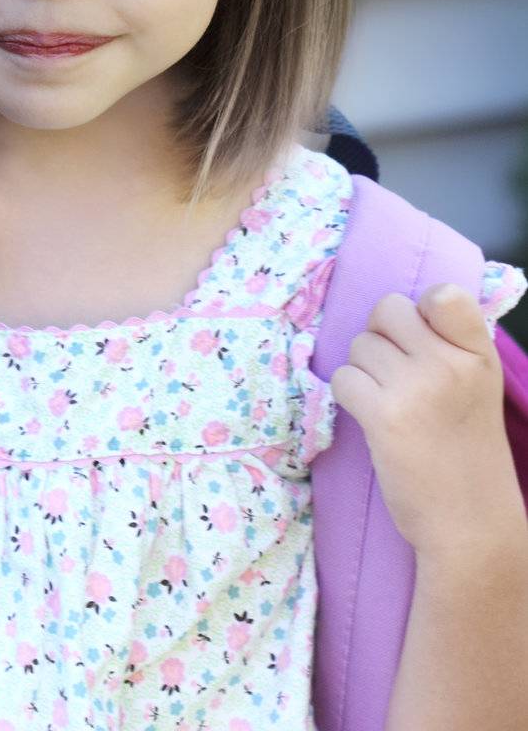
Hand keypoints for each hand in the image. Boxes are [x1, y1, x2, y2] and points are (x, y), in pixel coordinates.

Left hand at [329, 283, 518, 560]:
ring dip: (363, 371)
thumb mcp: (478, 388)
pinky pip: (342, 378)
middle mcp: (449, 364)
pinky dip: (348, 397)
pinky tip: (372, 420)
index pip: (444, 294)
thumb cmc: (468, 454)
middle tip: (396, 376)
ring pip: (359, 345)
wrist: (470, 525)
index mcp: (478, 354)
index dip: (419, 309)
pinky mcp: (384, 416)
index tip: (422, 339)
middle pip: (387, 311)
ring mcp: (416, 389)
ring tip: (390, 404)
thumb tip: (401, 309)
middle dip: (382, 338)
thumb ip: (450, 346)